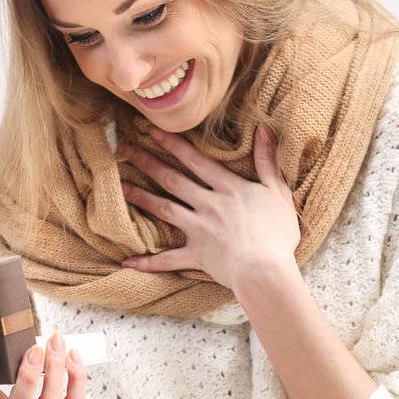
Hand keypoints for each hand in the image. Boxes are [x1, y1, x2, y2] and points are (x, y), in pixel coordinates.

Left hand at [117, 123, 299, 295]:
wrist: (266, 270)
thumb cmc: (276, 233)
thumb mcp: (277, 191)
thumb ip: (267, 160)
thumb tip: (264, 128)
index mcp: (228, 188)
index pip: (195, 160)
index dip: (172, 143)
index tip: (151, 131)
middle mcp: (208, 204)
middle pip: (172, 179)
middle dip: (147, 162)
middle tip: (124, 150)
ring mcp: (199, 230)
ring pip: (164, 209)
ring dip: (141, 197)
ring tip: (120, 186)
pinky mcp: (196, 255)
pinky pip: (168, 259)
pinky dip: (148, 262)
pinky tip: (128, 261)